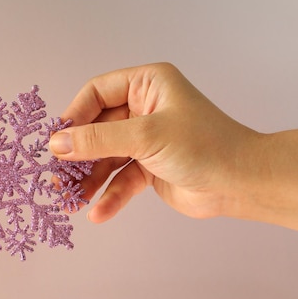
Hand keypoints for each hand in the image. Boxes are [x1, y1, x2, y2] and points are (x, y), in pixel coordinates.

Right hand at [50, 63, 257, 222]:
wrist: (242, 184)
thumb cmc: (202, 146)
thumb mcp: (146, 136)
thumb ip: (98, 139)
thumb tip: (56, 143)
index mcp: (146, 85)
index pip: (97, 93)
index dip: (75, 116)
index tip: (55, 142)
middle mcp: (144, 108)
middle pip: (97, 128)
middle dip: (78, 155)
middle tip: (56, 178)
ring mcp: (146, 139)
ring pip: (106, 157)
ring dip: (88, 179)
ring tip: (68, 201)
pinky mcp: (149, 167)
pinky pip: (121, 179)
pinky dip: (110, 195)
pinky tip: (97, 214)